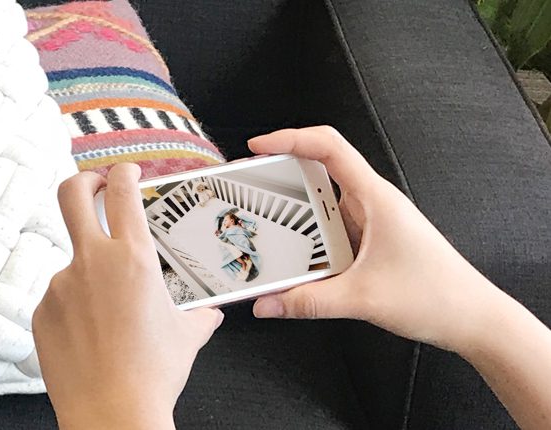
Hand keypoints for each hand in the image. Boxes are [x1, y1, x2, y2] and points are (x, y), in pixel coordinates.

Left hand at [33, 164, 223, 428]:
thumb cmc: (153, 374)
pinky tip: (92, 336)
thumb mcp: (187, 336)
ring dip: (91, 277)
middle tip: (94, 187)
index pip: (123, 191)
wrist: (113, 414)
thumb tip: (208, 314)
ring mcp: (62, 286)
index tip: (126, 173)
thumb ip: (198, 315)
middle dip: (84, 181)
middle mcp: (93, 263)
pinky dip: (76, 309)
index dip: (124, 172)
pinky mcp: (43, 312)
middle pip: (72, 194)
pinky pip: (61, 298)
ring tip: (110, 319)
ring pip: (75, 263)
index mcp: (133, 258)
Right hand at [249, 127, 502, 353]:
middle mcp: (372, 203)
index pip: (329, 147)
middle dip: (281, 176)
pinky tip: (294, 257)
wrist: (472, 317)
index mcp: (375, 197)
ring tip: (265, 224)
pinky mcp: (369, 241)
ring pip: (323, 204)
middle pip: (319, 171)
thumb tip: (267, 303)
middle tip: (250, 187)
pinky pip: (331, 230)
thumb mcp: (362, 298)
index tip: (259, 145)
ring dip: (295, 213)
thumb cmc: (436, 295)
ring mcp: (371, 222)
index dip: (290, 138)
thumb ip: (308, 301)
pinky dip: (309, 239)